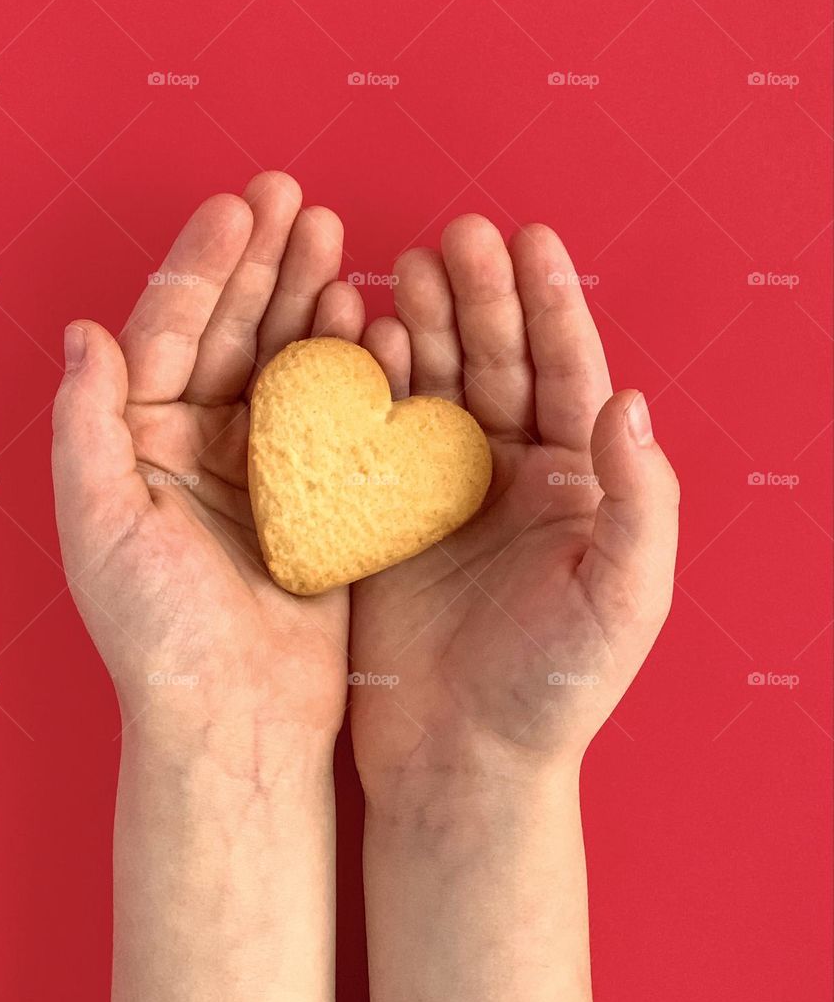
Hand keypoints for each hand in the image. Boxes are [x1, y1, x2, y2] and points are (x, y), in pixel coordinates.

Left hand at [52, 171, 365, 764]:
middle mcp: (198, 441)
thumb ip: (88, 427)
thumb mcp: (102, 530)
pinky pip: (335, 410)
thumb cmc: (158, 637)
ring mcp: (261, 462)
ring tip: (337, 242)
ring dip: (309, 297)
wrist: (237, 721)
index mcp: (140, 441)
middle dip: (263, 261)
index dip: (203, 266)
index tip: (241, 208)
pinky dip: (353, 364)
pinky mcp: (316, 492)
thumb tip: (82, 333)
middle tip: (298, 199)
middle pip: (231, 329)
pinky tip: (369, 320)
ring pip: (286, 358)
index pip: (168, 331)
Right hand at [351, 215, 679, 800]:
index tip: (530, 237)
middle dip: (480, 298)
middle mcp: (510, 476)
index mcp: (574, 486)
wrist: (459, 765)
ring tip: (406, 267)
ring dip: (422, 325)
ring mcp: (442, 491)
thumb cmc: (552, 691)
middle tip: (455, 236)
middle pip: (496, 364)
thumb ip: (641, 499)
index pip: (569, 374)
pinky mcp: (382, 514)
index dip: (551, 306)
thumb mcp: (623, 597)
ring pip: (433, 386)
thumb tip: (629, 399)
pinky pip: (375, 434)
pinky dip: (367, 385)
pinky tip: (360, 339)